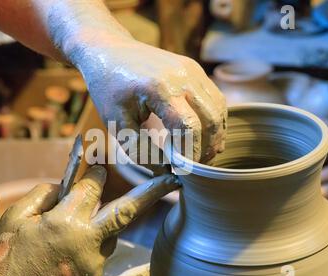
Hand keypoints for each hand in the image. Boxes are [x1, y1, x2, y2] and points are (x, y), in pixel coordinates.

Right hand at [0, 165, 179, 275]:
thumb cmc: (7, 254)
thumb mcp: (17, 216)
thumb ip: (44, 193)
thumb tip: (65, 185)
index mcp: (65, 222)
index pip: (92, 186)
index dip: (95, 173)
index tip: (99, 167)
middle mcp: (86, 242)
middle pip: (127, 211)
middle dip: (153, 192)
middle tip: (175, 181)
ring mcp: (94, 264)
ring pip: (109, 233)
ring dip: (99, 225)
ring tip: (72, 232)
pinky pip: (100, 253)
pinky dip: (90, 246)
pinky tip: (69, 251)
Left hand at [75, 39, 226, 165]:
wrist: (109, 50)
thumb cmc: (108, 88)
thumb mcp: (116, 122)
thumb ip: (140, 149)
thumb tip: (167, 173)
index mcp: (159, 88)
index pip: (188, 128)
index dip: (190, 154)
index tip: (183, 172)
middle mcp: (182, 76)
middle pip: (211, 120)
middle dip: (207, 149)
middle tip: (197, 169)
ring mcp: (192, 70)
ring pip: (219, 109)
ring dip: (216, 136)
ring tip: (204, 157)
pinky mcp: (195, 70)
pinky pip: (215, 98)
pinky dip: (215, 121)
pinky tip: (206, 137)